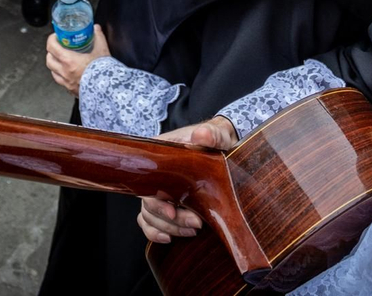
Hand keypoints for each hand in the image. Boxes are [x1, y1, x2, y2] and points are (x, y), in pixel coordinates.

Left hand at [44, 24, 109, 94]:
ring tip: (61, 60)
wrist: (109, 90)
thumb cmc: (104, 72)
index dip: (52, 39)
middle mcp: (65, 72)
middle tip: (58, 48)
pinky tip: (68, 73)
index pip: (51, 46)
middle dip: (51, 52)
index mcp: (69, 60)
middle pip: (49, 60)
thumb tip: (96, 28)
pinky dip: (61, 76)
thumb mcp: (102, 50)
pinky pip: (61, 82)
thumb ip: (98, 37)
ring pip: (53, 72)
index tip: (56, 37)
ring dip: (55, 65)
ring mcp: (66, 82)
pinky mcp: (71, 90)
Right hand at [135, 119, 239, 242]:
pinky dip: (155, 232)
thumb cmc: (217, 139)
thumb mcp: (217, 135)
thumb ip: (211, 134)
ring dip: (169, 228)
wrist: (224, 146)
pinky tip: (169, 238)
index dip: (157, 202)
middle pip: (149, 203)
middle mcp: (155, 174)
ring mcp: (160, 189)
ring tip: (193, 230)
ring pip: (149, 215)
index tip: (174, 211)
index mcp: (160, 155)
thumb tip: (201, 135)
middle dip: (171, 220)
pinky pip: (150, 221)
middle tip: (197, 224)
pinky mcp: (167, 202)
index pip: (148, 182)